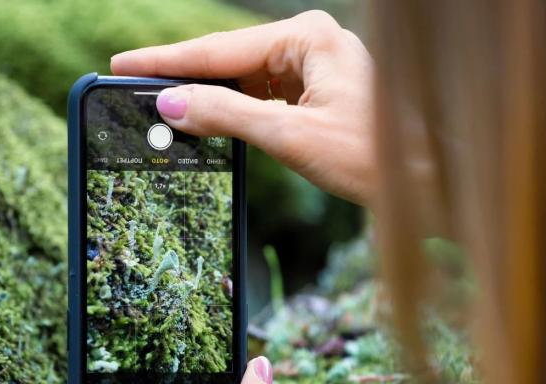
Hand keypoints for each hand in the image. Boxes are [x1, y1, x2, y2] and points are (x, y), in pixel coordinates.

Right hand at [110, 10, 375, 206]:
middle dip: (185, 77)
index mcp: (308, 38)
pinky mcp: (315, 90)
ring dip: (209, 96)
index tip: (124, 64)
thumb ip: (226, 115)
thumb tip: (171, 104)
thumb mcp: (289, 136)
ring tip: (164, 109)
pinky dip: (234, 108)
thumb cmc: (370, 156)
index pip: (221, 49)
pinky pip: (262, 94)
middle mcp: (310, 42)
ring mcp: (314, 65)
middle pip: (229, 59)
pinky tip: (209, 119)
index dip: (168, 61)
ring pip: (243, 78)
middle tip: (135, 88)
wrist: (420, 183)